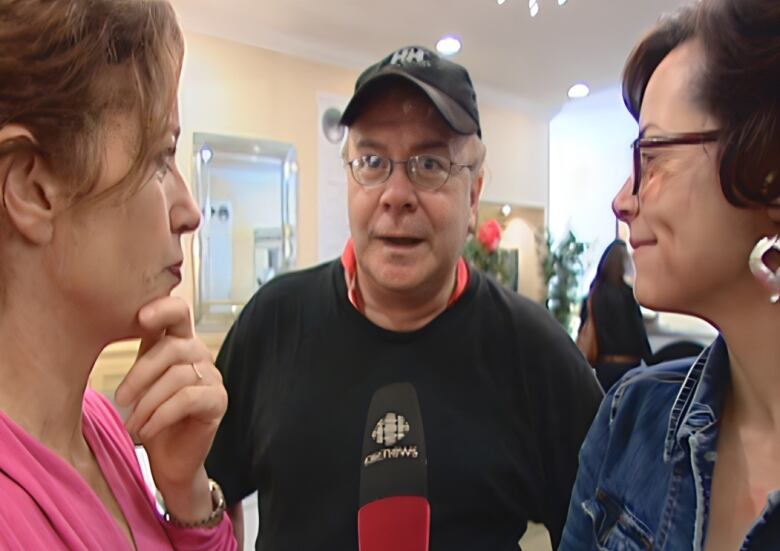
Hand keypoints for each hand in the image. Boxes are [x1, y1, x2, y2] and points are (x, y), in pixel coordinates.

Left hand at [115, 296, 226, 516]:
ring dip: (148, 402)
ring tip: (132, 423)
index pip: (179, 313)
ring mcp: (213, 377)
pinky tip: (146, 429)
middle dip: (141, 373)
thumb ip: (138, 357)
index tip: (140, 316)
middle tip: (119, 398)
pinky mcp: (219, 401)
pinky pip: (187, 399)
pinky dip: (161, 415)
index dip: (164, 308)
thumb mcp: (139, 383)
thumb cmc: (151, 419)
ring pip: (178, 376)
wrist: (169, 461)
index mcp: (178, 343)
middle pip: (174, 347)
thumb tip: (110, 330)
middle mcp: (199, 355)